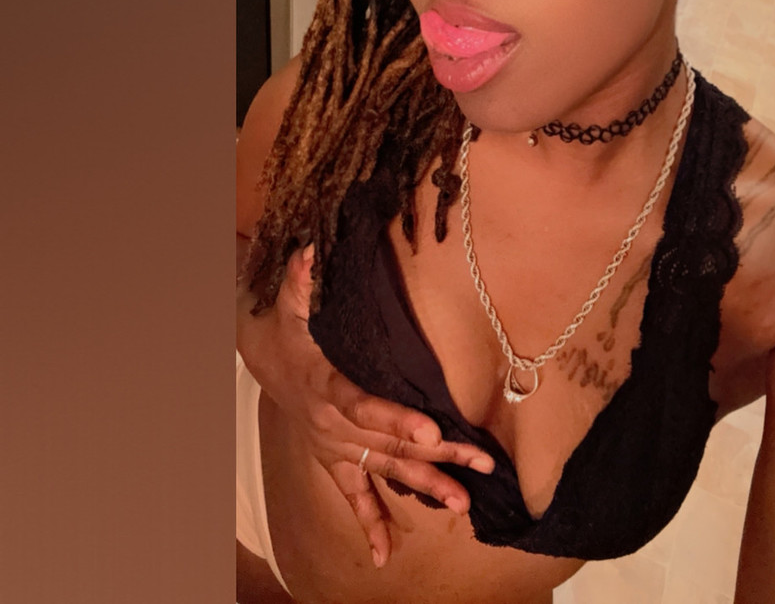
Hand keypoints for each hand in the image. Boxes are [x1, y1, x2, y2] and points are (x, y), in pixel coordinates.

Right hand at [237, 244, 494, 567]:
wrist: (268, 363)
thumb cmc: (289, 330)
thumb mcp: (291, 302)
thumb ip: (305, 281)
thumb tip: (314, 249)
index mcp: (326, 388)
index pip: (365, 407)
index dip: (397, 420)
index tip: (432, 433)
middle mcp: (332, 426)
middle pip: (388, 445)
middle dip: (435, 457)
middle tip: (476, 467)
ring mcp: (335, 448)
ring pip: (383, 472)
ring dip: (423, 487)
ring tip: (462, 504)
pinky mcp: (336, 460)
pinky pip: (352, 498)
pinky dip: (369, 525)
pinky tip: (386, 555)